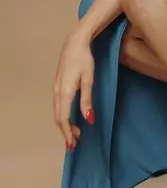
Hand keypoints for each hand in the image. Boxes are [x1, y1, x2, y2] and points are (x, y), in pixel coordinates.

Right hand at [53, 30, 94, 149]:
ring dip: (65, 124)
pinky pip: (58, 105)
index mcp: (64, 93)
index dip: (67, 133)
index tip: (73, 144)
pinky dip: (63, 115)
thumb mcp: (89, 80)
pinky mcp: (57, 84)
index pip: (63, 119)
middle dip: (66, 132)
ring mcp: (55, 88)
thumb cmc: (84, 60)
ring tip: (75, 133)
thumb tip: (88, 119)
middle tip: (75, 142)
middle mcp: (57, 92)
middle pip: (58, 118)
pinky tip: (71, 116)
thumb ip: (87, 100)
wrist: (75, 43)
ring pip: (57, 112)